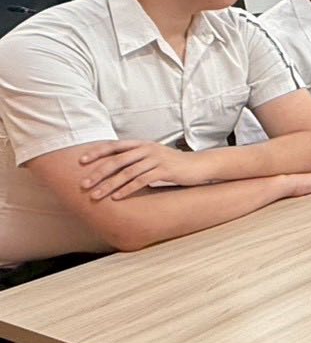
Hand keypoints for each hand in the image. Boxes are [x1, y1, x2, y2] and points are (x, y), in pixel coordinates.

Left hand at [79, 140, 209, 200]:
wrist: (199, 166)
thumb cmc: (173, 164)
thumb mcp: (153, 157)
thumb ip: (136, 159)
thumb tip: (113, 168)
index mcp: (142, 144)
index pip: (114, 146)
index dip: (97, 153)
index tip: (80, 162)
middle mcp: (147, 149)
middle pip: (117, 160)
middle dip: (98, 173)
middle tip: (84, 184)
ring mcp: (156, 159)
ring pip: (127, 172)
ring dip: (109, 185)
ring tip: (96, 195)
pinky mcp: (164, 170)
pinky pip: (141, 180)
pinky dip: (127, 190)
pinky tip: (117, 198)